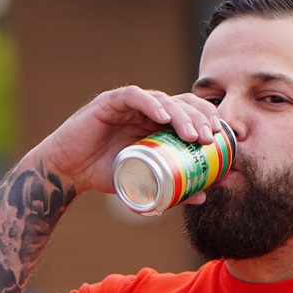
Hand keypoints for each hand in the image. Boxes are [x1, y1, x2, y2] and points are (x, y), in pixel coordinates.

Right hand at [38, 86, 223, 196]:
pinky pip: (135, 96)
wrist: (69, 172)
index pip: (190, 113)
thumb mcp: (144, 184)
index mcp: (158, 125)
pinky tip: (164, 116)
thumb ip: (172, 188)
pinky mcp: (110, 102)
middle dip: (200, 118)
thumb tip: (204, 196)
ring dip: (181, 115)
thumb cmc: (106, 175)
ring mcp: (129, 104)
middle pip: (182, 103)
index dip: (208, 121)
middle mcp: (147, 110)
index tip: (223, 140)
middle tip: (211, 138)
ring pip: (163, 100)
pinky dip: (151, 104)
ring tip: (193, 134)